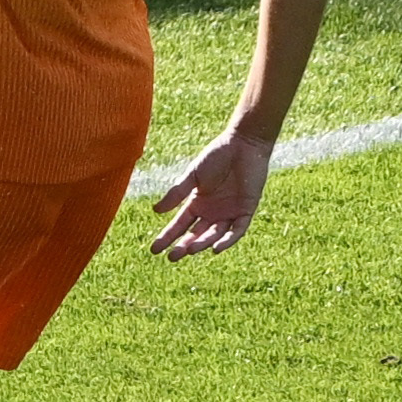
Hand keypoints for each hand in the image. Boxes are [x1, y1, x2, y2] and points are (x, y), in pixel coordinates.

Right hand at [145, 131, 272, 260]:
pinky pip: (237, 230)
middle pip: (196, 234)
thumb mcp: (192, 176)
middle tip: (172, 257)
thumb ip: (176, 193)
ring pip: (215, 234)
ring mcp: (229, 212)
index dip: (167, 237)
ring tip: (189, 250)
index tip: (154, 249)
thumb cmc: (216, 156)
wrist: (243, 145)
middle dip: (184, 246)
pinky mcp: (246, 210)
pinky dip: (228, 240)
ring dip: (203, 243)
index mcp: (197, 203)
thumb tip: (156, 211)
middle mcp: (212, 212)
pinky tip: (216, 248)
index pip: (180, 225)